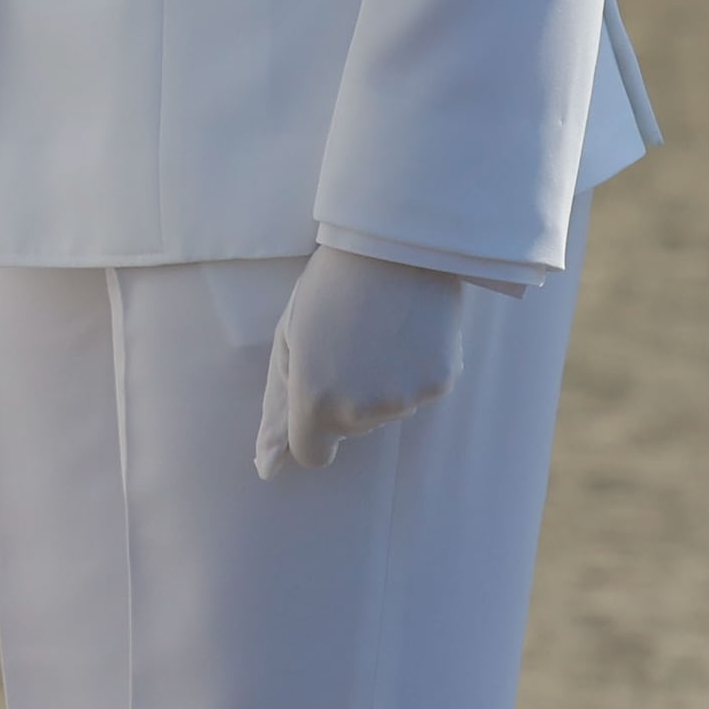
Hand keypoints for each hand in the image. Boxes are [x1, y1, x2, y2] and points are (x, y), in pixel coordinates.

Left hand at [255, 244, 478, 477]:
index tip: (318, 393)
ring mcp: (404, 398)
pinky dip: (415, 367)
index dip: (312, 425)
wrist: (393, 241)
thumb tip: (267, 468)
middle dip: (347, 395)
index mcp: (315, 400)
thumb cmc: (330, 284)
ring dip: (382, 381)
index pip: (313, 454)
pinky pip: (420, 388)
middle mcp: (360, 410)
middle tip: (350, 339)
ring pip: (389, 408)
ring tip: (380, 328)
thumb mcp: (289, 338)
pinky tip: (409, 328)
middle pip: (353, 427)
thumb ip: (278, 407)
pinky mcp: (440, 382)